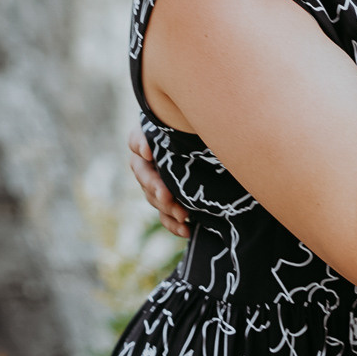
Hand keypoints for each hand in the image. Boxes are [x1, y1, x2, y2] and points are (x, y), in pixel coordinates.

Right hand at [128, 123, 190, 237]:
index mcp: (149, 140)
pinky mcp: (166, 204)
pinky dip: (174, 224)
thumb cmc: (201, 134)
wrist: (220, 155)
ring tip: (182, 214)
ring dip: (166, 207)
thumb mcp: (193, 129)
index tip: (148, 152)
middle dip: (154, 186)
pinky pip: (164, 216)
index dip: (140, 144)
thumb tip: (194, 125)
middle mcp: (147, 163)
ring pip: (153, 197)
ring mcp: (154, 185)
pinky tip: (186, 230)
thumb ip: (188, 126)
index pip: (136, 140)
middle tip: (166, 195)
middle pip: (143, 174)